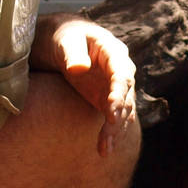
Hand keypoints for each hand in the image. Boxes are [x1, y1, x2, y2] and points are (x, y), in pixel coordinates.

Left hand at [35, 14, 135, 154]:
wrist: (61, 42)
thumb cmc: (63, 37)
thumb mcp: (64, 41)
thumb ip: (72, 53)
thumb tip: (80, 68)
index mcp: (113, 52)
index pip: (122, 74)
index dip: (118, 93)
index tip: (111, 111)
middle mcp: (120, 71)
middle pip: (126, 96)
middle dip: (118, 116)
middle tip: (108, 132)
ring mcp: (115, 88)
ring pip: (123, 112)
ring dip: (115, 131)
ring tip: (104, 149)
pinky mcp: (107, 101)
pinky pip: (114, 119)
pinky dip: (110, 135)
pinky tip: (103, 150)